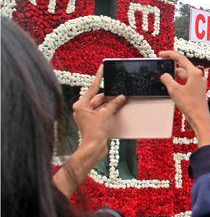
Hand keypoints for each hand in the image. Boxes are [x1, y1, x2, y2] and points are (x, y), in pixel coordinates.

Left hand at [53, 65, 125, 197]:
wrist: (93, 149)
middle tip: (120, 90)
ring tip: (121, 100)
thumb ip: (114, 104)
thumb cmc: (94, 132)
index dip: (99, 77)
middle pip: (99, 98)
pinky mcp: (94, 123)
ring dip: (111, 104)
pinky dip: (111, 111)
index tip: (102, 67)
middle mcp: (82, 110)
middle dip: (110, 96)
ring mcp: (88, 117)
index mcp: (81, 105)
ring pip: (102, 106)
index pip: (92, 88)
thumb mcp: (105, 114)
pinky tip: (119, 109)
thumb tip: (121, 97)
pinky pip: (103, 113)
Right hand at [159, 51, 209, 147]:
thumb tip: (164, 75)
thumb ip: (167, 79)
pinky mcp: (197, 90)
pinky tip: (172, 88)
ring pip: (184, 76)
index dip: (170, 55)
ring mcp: (199, 83)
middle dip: (171, 68)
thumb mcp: (174, 90)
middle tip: (161, 70)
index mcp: (195, 73)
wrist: (199, 118)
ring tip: (164, 81)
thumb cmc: (190, 105)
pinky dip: (178, 83)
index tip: (161, 55)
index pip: (181, 59)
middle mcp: (198, 76)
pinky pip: (186, 83)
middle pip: (182, 68)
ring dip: (174, 77)